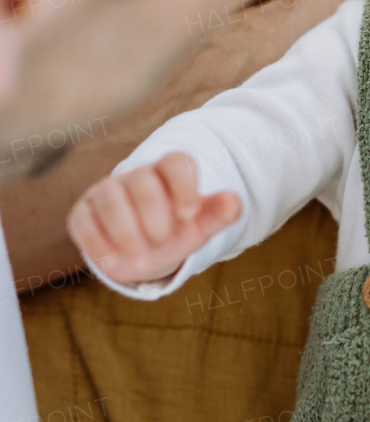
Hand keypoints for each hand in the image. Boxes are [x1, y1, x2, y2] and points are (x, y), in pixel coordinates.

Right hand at [67, 153, 240, 283]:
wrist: (143, 252)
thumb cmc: (175, 232)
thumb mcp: (199, 227)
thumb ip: (217, 214)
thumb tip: (234, 203)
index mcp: (168, 173)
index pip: (176, 162)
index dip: (183, 184)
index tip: (190, 213)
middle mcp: (135, 177)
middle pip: (143, 181)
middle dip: (153, 213)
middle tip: (162, 239)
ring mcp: (106, 192)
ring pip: (110, 198)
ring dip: (125, 230)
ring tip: (139, 255)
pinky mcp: (83, 213)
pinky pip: (85, 220)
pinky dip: (97, 241)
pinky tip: (111, 259)